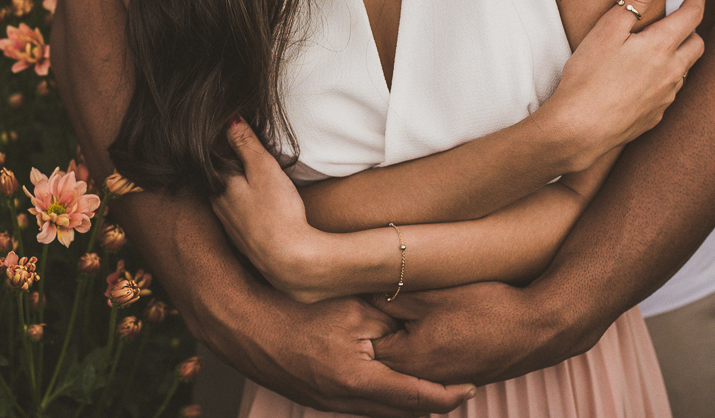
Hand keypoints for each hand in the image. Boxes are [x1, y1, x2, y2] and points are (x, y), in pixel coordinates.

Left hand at [211, 119, 328, 301]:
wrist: (289, 260)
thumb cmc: (277, 213)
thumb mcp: (263, 169)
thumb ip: (246, 144)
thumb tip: (229, 119)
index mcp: (219, 186)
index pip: (212, 159)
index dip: (223, 146)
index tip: (231, 135)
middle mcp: (218, 206)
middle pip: (217, 180)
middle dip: (227, 168)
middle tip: (244, 156)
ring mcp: (229, 226)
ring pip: (226, 200)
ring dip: (235, 190)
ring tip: (251, 180)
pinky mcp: (243, 240)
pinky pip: (238, 217)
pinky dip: (244, 209)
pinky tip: (257, 208)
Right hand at [240, 292, 478, 417]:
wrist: (242, 323)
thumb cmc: (294, 309)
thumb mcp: (350, 307)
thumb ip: (389, 319)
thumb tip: (425, 324)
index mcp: (358, 381)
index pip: (417, 397)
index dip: (448, 394)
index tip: (472, 386)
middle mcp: (345, 401)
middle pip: (403, 412)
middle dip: (434, 403)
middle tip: (462, 388)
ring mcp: (328, 404)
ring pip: (383, 411)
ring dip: (409, 401)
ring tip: (436, 386)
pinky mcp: (317, 398)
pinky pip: (362, 405)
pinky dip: (385, 397)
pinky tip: (394, 382)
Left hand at [367, 281, 578, 386]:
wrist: (537, 329)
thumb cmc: (485, 309)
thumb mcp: (432, 295)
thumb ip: (393, 296)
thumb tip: (364, 290)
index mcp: (408, 359)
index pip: (365, 344)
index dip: (358, 319)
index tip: (354, 300)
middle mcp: (422, 377)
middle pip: (386, 354)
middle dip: (378, 329)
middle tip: (375, 301)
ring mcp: (444, 379)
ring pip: (410, 357)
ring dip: (403, 337)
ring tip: (407, 309)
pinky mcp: (463, 373)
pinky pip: (432, 361)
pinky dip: (426, 345)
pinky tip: (435, 325)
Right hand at [543, 0, 705, 171]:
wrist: (579, 130)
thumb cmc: (587, 78)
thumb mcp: (607, 29)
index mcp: (662, 47)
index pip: (693, 16)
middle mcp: (672, 73)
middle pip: (697, 44)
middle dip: (693, 28)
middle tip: (682, 18)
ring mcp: (665, 98)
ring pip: (685, 70)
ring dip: (681, 55)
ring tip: (663, 48)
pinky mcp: (654, 117)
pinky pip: (670, 93)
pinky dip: (667, 80)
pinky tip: (647, 80)